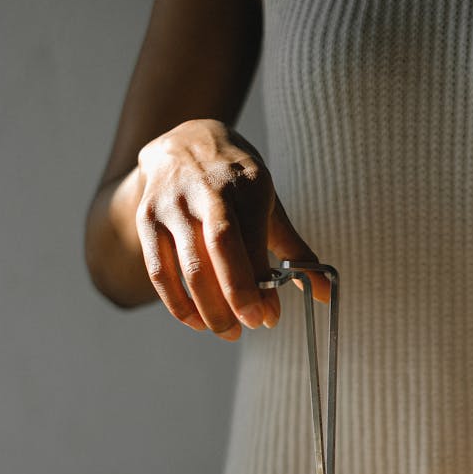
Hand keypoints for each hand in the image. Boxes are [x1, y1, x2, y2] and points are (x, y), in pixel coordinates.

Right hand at [136, 119, 328, 337]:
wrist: (183, 141)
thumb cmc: (235, 182)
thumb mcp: (268, 204)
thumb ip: (295, 249)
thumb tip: (325, 293)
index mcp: (246, 183)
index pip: (253, 241)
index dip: (260, 285)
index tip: (270, 317)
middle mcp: (207, 190)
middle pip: (219, 250)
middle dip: (236, 296)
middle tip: (249, 327)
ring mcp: (173, 204)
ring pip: (188, 267)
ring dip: (209, 309)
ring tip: (227, 332)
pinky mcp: (148, 220)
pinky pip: (159, 271)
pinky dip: (178, 304)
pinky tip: (197, 322)